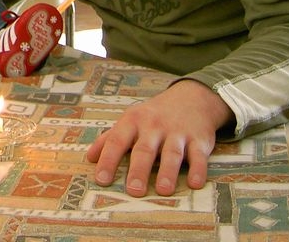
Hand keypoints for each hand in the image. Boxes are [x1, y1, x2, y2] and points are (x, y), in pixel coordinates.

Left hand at [85, 79, 231, 196]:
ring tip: (162, 190)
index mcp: (133, 121)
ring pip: (172, 153)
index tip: (101, 179)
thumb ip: (110, 138)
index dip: (108, 160)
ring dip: (167, 172)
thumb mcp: (130, 120)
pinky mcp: (199, 140)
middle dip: (139, 170)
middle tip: (134, 190)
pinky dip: (198, 169)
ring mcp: (177, 133)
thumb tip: (89, 158)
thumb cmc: (153, 115)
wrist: (191, 98)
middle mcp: (154, 126)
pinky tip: (195, 184)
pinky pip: (199, 156)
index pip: (117, 140)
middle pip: (145, 149)